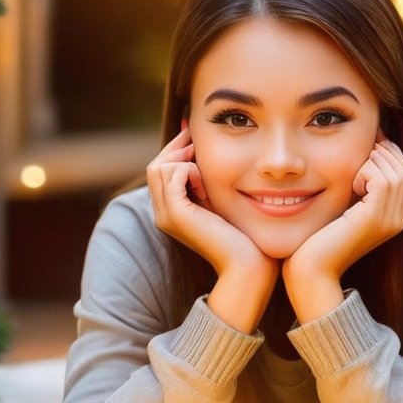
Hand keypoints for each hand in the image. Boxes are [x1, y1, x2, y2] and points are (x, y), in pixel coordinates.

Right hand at [146, 129, 276, 330]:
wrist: (246, 265)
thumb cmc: (242, 235)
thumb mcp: (220, 201)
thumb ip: (206, 181)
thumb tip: (201, 148)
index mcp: (170, 211)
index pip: (160, 170)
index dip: (176, 150)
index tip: (195, 136)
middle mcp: (162, 214)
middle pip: (156, 165)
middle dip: (179, 150)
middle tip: (200, 148)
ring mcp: (166, 215)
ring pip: (160, 166)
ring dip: (185, 162)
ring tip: (207, 177)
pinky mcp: (176, 214)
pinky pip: (173, 173)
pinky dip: (190, 170)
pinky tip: (207, 185)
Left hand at [282, 133, 402, 319]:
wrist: (312, 271)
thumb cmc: (319, 240)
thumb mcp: (344, 209)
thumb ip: (358, 189)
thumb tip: (362, 157)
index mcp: (394, 218)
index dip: (391, 154)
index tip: (372, 142)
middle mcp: (398, 221)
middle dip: (386, 153)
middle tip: (364, 148)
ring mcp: (389, 221)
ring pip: (396, 173)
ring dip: (374, 163)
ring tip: (354, 173)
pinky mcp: (374, 219)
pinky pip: (382, 181)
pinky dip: (368, 173)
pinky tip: (351, 184)